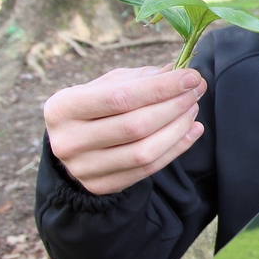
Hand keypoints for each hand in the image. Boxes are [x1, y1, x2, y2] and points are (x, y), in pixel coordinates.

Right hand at [43, 66, 206, 194]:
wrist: (73, 145)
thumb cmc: (95, 107)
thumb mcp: (109, 85)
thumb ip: (143, 78)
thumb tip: (184, 73)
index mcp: (62, 108)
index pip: (121, 97)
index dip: (161, 88)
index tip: (191, 77)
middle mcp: (68, 141)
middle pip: (136, 126)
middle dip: (174, 106)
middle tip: (195, 92)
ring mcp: (84, 168)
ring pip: (145, 151)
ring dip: (178, 128)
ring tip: (192, 109)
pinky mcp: (102, 185)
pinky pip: (149, 168)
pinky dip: (177, 148)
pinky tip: (192, 130)